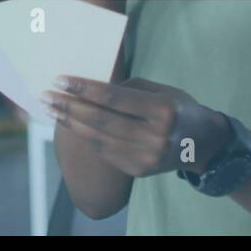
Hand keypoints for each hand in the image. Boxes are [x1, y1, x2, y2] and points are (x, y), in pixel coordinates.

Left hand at [43, 76, 228, 177]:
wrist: (203, 145)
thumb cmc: (179, 108)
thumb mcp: (162, 90)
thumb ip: (128, 89)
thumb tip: (91, 87)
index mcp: (163, 111)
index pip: (114, 99)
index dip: (84, 89)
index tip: (60, 80)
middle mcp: (155, 137)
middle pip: (101, 120)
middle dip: (70, 106)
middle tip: (47, 94)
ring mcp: (145, 158)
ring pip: (98, 138)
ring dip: (70, 122)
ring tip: (52, 109)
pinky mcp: (137, 170)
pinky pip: (104, 150)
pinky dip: (84, 136)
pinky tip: (70, 124)